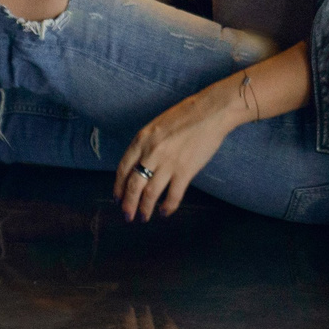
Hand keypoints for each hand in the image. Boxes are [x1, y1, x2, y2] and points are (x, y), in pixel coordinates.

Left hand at [114, 76, 247, 220]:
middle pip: (133, 185)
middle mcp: (151, 152)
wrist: (211, 111)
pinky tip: (164, 212)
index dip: (118, 187)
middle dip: (128, 204)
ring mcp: (168, 163)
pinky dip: (167, 207)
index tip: (117, 198)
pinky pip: (172, 195)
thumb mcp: (157, 126)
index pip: (123, 169)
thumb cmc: (186, 115)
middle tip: (127, 216)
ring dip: (145, 209)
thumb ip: (146, 145)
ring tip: (143, 217)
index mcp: (142, 139)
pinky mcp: (185, 171)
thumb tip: (139, 167)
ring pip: (150, 194)